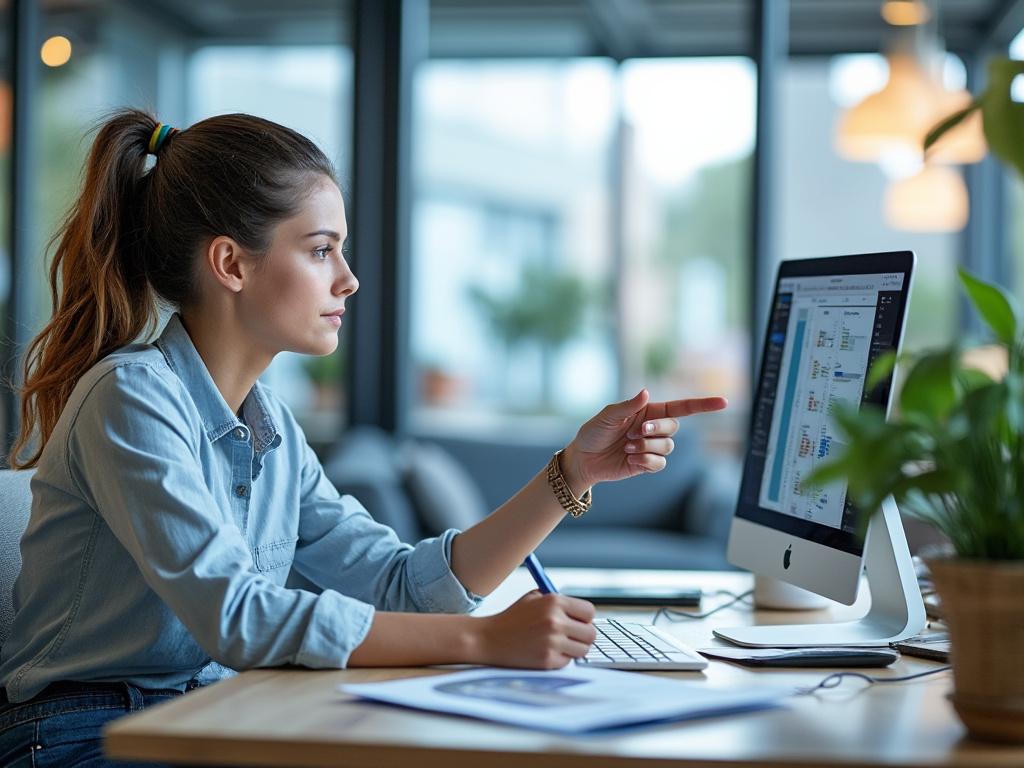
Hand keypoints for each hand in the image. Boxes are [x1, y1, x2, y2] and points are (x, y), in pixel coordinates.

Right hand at [477, 591, 595, 668]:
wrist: (488, 638)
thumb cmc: (512, 618)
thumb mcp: (533, 598)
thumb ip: (559, 601)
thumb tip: (583, 612)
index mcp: (554, 601)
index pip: (589, 611)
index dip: (584, 618)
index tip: (578, 621)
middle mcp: (555, 621)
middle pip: (590, 633)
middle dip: (582, 635)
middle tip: (571, 636)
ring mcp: (552, 642)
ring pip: (583, 650)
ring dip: (573, 648)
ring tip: (557, 644)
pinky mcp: (547, 661)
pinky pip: (567, 662)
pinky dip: (559, 659)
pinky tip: (544, 652)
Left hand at [563, 389, 727, 490]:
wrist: (583, 459)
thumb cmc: (594, 432)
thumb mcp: (608, 415)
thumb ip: (628, 406)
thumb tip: (646, 393)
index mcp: (648, 411)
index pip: (681, 408)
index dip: (703, 405)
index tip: (723, 402)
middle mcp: (653, 428)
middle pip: (673, 428)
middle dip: (657, 429)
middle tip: (635, 432)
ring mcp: (651, 447)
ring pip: (667, 447)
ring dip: (648, 446)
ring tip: (628, 447)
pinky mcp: (646, 464)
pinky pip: (659, 464)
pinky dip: (646, 461)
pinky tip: (630, 459)